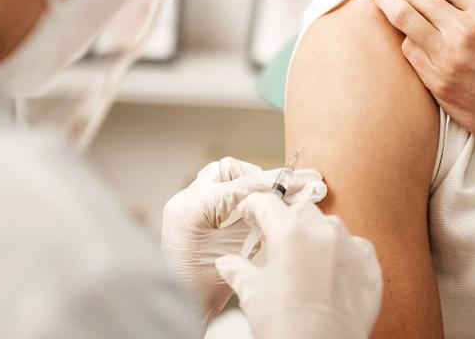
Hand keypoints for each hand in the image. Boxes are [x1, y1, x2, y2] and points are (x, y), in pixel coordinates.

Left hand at [161, 157, 326, 320]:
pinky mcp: (186, 208)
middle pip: (226, 170)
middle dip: (255, 177)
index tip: (293, 183)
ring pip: (219, 174)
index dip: (269, 183)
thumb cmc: (204, 288)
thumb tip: (282, 200)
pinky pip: (214, 187)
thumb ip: (257, 222)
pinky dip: (234, 189)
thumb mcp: (236, 252)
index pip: (238, 186)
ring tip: (265, 196)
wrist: (180, 305)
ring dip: (243, 181)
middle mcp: (182, 200)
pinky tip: (250, 202)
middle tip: (279, 190)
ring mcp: (182, 202)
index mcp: (190, 211)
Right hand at [216, 194, 381, 338]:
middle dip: (287, 221)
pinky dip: (344, 252)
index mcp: (290, 233)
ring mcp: (350, 247)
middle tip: (277, 241)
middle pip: (301, 211)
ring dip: (316, 234)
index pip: (267, 203)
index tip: (251, 213)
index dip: (254, 206)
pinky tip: (333, 270)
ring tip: (306, 258)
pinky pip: (357, 246)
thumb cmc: (285, 326)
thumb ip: (238, 271)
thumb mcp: (252, 295)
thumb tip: (227, 263)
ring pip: (331, 225)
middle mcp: (323, 232)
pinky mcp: (370, 266)